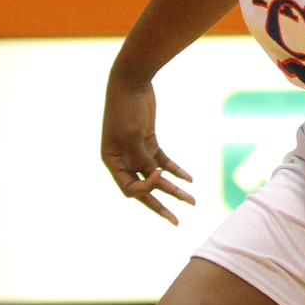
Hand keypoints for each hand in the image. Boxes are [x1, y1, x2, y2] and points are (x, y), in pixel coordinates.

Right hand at [101, 73, 195, 224]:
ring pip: (157, 177)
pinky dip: (176, 171)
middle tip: (177, 222)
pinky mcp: (149, 142)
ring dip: (174, 189)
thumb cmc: (126, 109)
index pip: (130, 189)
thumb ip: (142, 160)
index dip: (147, 188)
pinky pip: (163, 162)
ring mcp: (136, 151)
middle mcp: (122, 160)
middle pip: (143, 190)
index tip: (160, 174)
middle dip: (161, 205)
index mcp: (111, 162)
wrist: (131, 81)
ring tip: (193, 201)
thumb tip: (154, 178)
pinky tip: (190, 179)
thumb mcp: (133, 137)